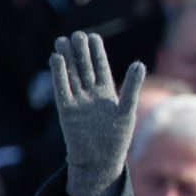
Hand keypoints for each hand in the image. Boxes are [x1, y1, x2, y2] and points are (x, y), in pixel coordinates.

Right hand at [50, 31, 144, 195]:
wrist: (100, 161)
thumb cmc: (117, 137)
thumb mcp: (127, 109)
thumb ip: (132, 86)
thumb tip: (139, 63)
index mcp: (107, 93)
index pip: (101, 68)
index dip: (97, 53)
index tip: (94, 37)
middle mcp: (91, 95)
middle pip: (84, 68)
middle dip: (81, 52)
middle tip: (78, 34)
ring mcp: (78, 101)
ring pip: (72, 75)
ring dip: (67, 59)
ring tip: (62, 41)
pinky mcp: (66, 110)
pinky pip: (62, 89)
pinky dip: (59, 74)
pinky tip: (56, 59)